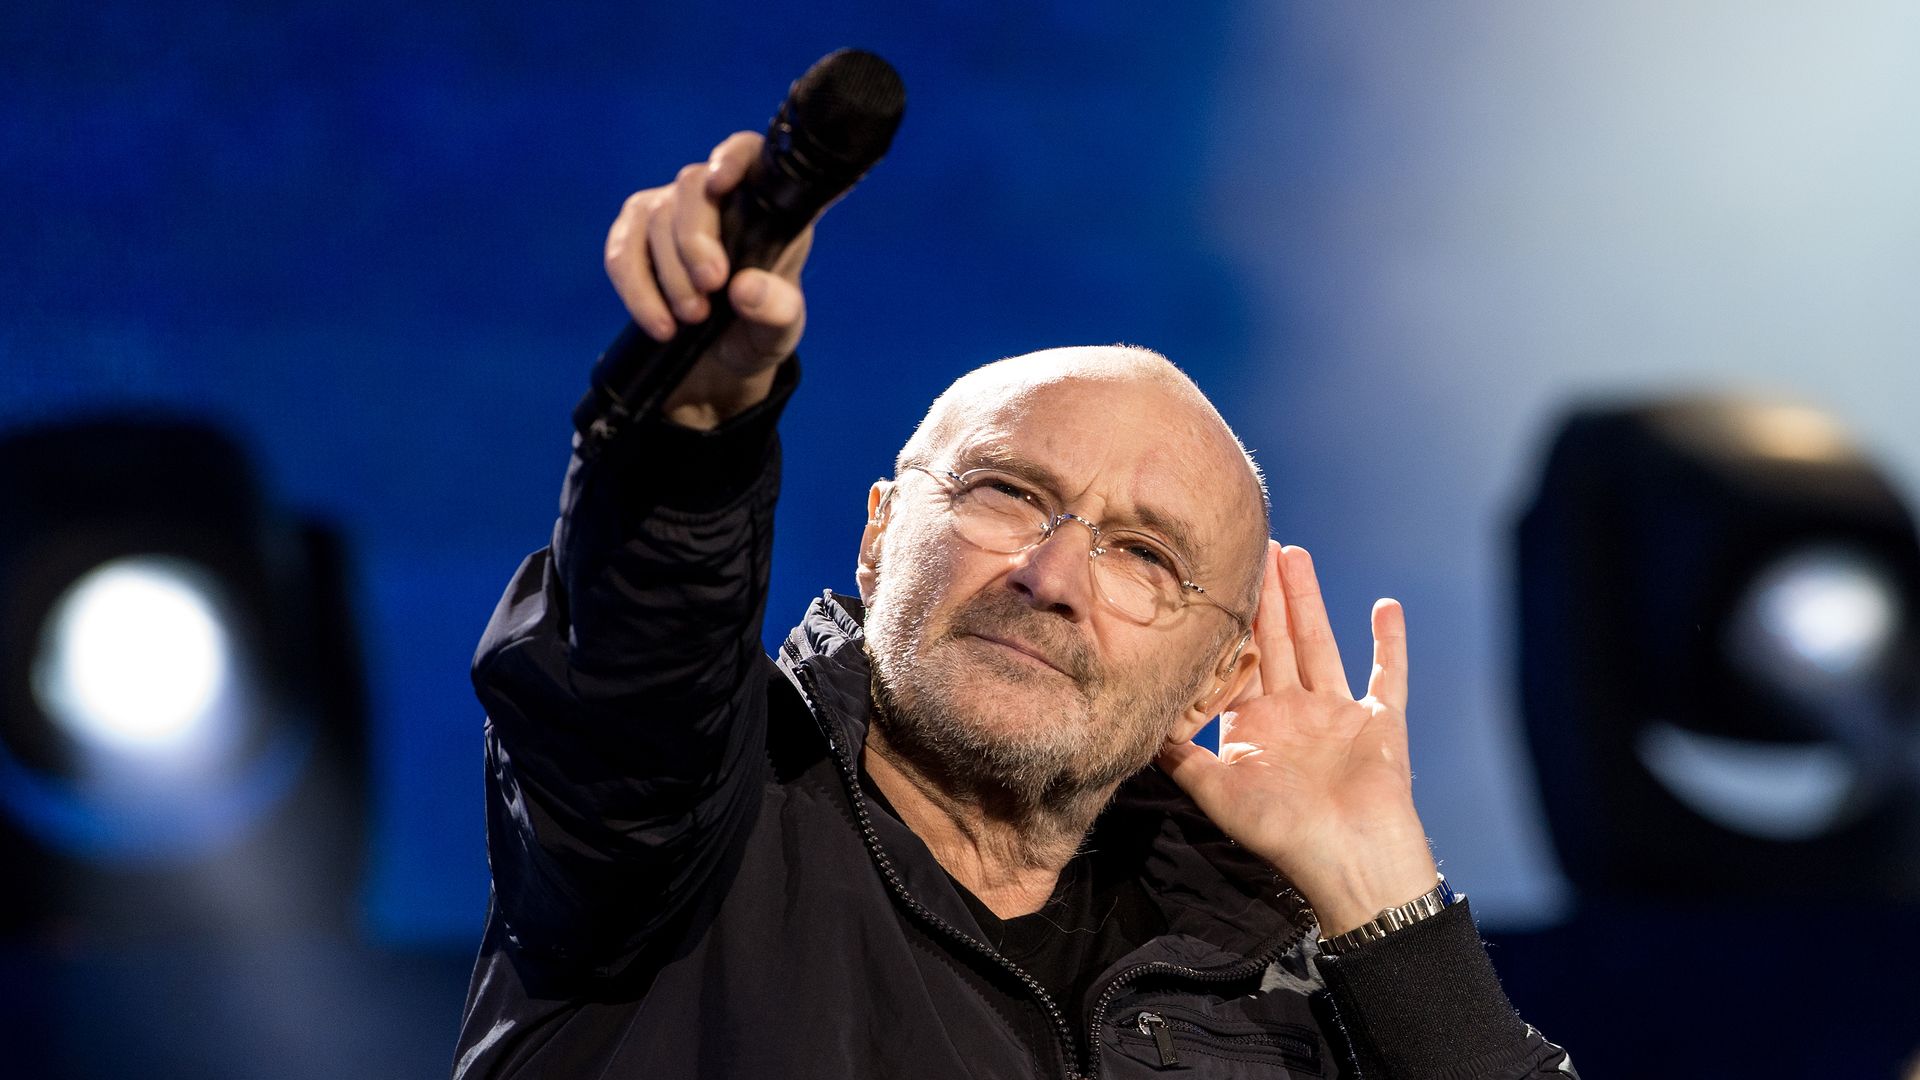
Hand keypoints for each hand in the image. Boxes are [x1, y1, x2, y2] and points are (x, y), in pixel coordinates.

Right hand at [604, 131, 812, 429]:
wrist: (718, 367)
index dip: (732, 157)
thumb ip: (777, 311)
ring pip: (655, 217)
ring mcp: (670, 213)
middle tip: (710, 287)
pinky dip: (635, 288)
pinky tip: (658, 322)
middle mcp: (715, 198)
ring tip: (691, 319)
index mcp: (764, 206)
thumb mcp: (780, 332)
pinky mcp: (635, 237)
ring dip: (668, 273)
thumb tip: (745, 288)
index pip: (749, 155)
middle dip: (694, 239)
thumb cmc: (758, 333)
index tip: (720, 183)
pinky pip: (621, 250)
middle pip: (692, 188)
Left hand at [1158, 541, 1439, 936]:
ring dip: (1310, 601)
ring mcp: (1339, 715)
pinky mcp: (1381, 721)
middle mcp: (1294, 713)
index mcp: (1256, 726)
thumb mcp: (1217, 792)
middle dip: (1266, 596)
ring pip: (1321, 644)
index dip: (1229, 624)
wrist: (1349, 863)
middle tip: (1256, 546)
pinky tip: (1385, 606)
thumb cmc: (1281, 833)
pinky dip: (1389, 642)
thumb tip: (1141, 722)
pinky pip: (1388, 674)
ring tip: (1296, 555)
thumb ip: (1180, 755)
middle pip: (1278, 641)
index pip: (1239, 662)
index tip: (1215, 580)